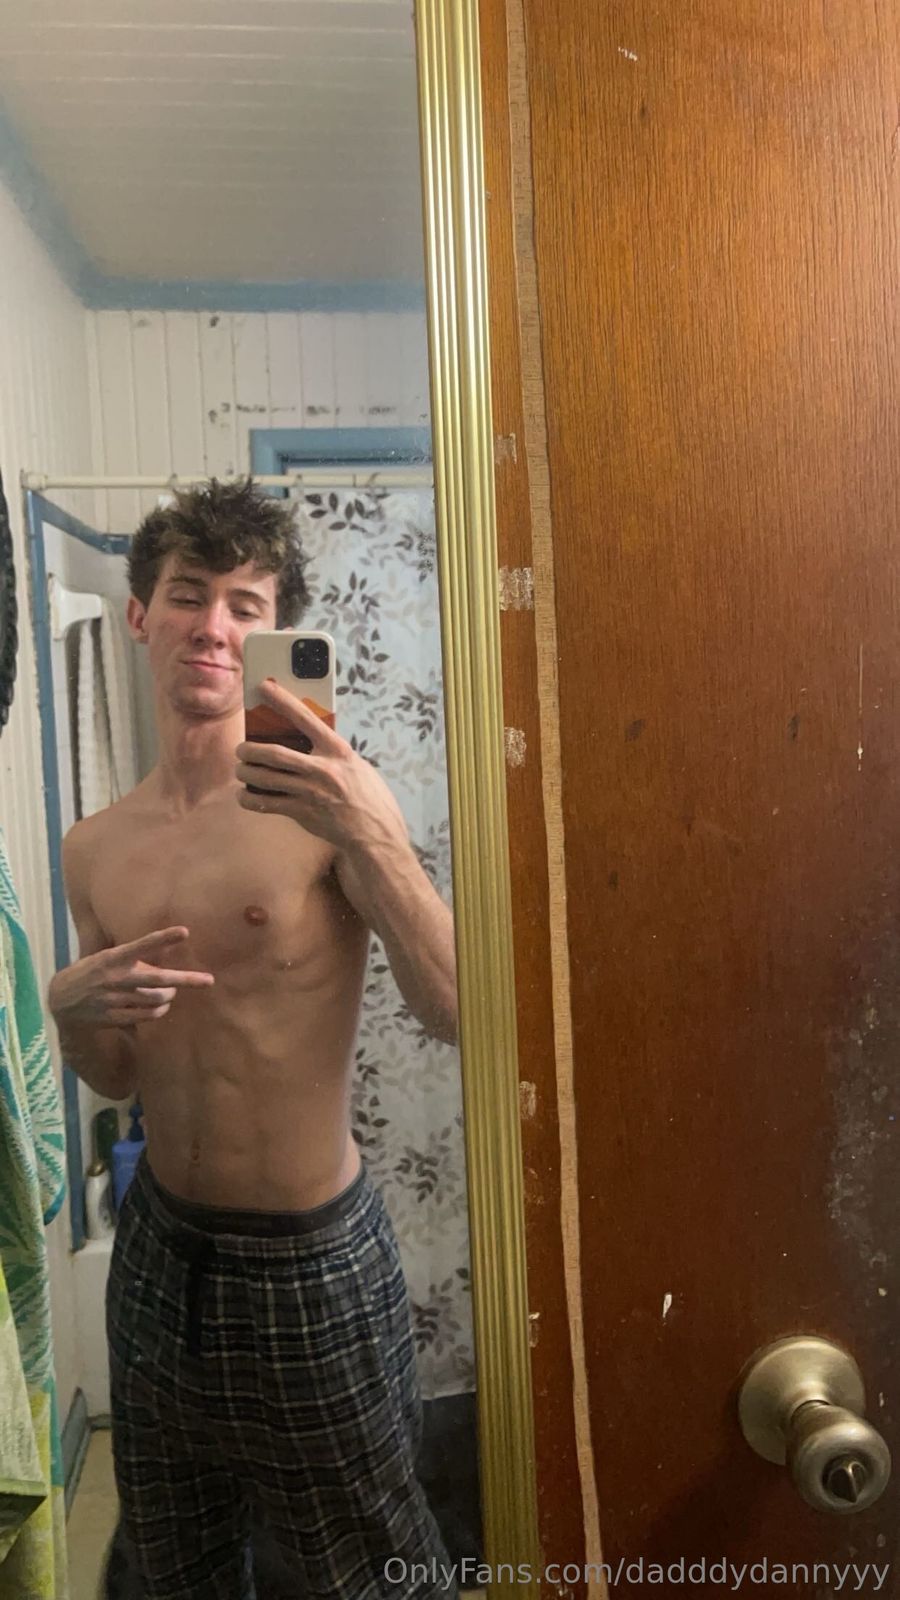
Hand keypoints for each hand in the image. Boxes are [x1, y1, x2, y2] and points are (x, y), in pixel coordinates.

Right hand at [49, 927, 214, 1029]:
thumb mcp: (109, 956)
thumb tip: (166, 947)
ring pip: (156, 1000)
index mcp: (114, 958)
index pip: (143, 945)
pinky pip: (146, 1016)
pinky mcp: (113, 1017)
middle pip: (158, 979)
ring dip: (169, 997)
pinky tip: (161, 1006)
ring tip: (171, 993)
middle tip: (207, 980)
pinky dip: (159, 1011)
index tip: (185, 931)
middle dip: (185, 980)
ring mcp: (114, 999)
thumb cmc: (93, 972)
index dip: (164, 938)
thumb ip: (134, 955)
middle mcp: (116, 978)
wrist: (62, 999)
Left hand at [236, 680, 408, 855]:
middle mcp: (322, 769)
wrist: (377, 833)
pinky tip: (245, 796)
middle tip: (241, 749)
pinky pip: (266, 804)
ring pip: (265, 778)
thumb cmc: (368, 796)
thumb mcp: (356, 765)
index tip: (264, 687)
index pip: (306, 718)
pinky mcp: (303, 813)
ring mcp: (311, 792)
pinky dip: (250, 799)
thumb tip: (306, 739)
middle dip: (249, 749)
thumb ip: (331, 753)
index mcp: (338, 751)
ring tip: (241, 769)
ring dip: (246, 772)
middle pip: (274, 753)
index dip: (282, 700)